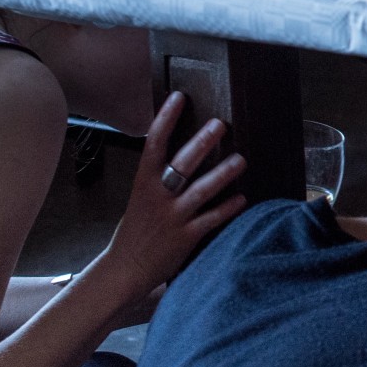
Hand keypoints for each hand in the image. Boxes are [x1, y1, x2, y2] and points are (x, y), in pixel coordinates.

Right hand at [98, 93, 245, 306]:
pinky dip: (228, 208)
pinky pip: (211, 219)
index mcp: (143, 183)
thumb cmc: (136, 229)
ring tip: (241, 159)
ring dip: (223, 173)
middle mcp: (158, 197)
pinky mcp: (186, 237)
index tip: (179, 97)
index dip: (165, 119)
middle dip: (201, 142)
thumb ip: (159, 176)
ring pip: (202, 190)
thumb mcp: (141, 197)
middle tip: (220, 123)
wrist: (124, 269)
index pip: (153, 144)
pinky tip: (243, 198)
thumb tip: (182, 149)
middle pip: (182, 163)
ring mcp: (173, 217)